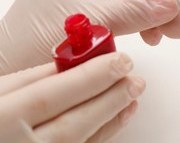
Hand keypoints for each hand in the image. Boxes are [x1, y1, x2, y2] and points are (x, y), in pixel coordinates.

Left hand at [0, 0, 179, 73]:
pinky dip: (146, 27)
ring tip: (174, 31)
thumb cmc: (30, 48)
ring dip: (159, 15)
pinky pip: (130, 17)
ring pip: (136, 1)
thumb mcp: (86, 24)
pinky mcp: (95, 19)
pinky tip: (154, 37)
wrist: (8, 76)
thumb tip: (171, 2)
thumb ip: (131, 12)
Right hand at [0, 52, 144, 141]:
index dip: (91, 77)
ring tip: (132, 96)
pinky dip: (99, 136)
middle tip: (134, 78)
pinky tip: (114, 120)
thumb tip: (72, 65)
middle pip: (73, 123)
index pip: (51, 95)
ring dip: (110, 118)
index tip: (119, 60)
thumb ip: (28, 80)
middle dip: (110, 98)